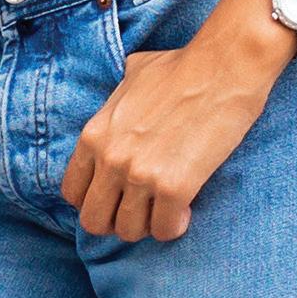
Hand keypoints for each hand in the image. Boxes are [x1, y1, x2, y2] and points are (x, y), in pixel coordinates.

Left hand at [59, 0, 296, 241]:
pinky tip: (186, 209)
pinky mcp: (175, 187)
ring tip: (165, 208)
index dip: (94, 199)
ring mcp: (141, 175)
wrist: (224, 66)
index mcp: (95, 134)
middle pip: (94, 221)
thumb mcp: (131, 76)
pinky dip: (175, 225)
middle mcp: (111, 158)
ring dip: (148, 224)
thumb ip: (116, 102)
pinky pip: (164, 229)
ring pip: (129, 231)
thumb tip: (118, 108)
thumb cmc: (182, 65)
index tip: (116, 196)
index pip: (72, 192)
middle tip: (141, 209)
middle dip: (117, 221)